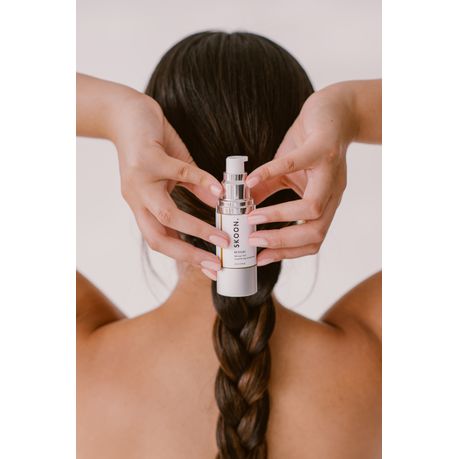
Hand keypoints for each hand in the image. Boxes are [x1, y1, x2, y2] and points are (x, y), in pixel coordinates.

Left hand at [111, 93, 228, 271]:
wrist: (126, 113)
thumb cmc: (151, 146)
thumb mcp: (174, 172)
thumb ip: (194, 188)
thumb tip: (218, 204)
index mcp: (142, 206)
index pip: (161, 240)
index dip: (184, 257)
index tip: (210, 269)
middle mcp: (137, 199)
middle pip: (158, 238)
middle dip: (189, 254)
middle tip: (216, 264)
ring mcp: (140, 181)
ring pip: (167, 213)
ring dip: (197, 229)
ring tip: (222, 237)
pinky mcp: (147, 159)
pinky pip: (179, 173)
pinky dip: (202, 182)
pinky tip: (220, 191)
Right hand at [245, 84, 355, 265]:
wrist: (333, 111)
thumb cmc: (309, 144)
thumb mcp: (286, 173)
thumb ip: (267, 190)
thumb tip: (241, 207)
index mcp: (326, 203)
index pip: (313, 241)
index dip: (287, 254)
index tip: (260, 259)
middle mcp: (333, 193)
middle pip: (316, 233)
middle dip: (282, 242)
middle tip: (253, 241)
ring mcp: (330, 172)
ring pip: (312, 208)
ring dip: (278, 216)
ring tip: (251, 217)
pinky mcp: (322, 148)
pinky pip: (294, 164)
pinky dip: (269, 174)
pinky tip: (249, 181)